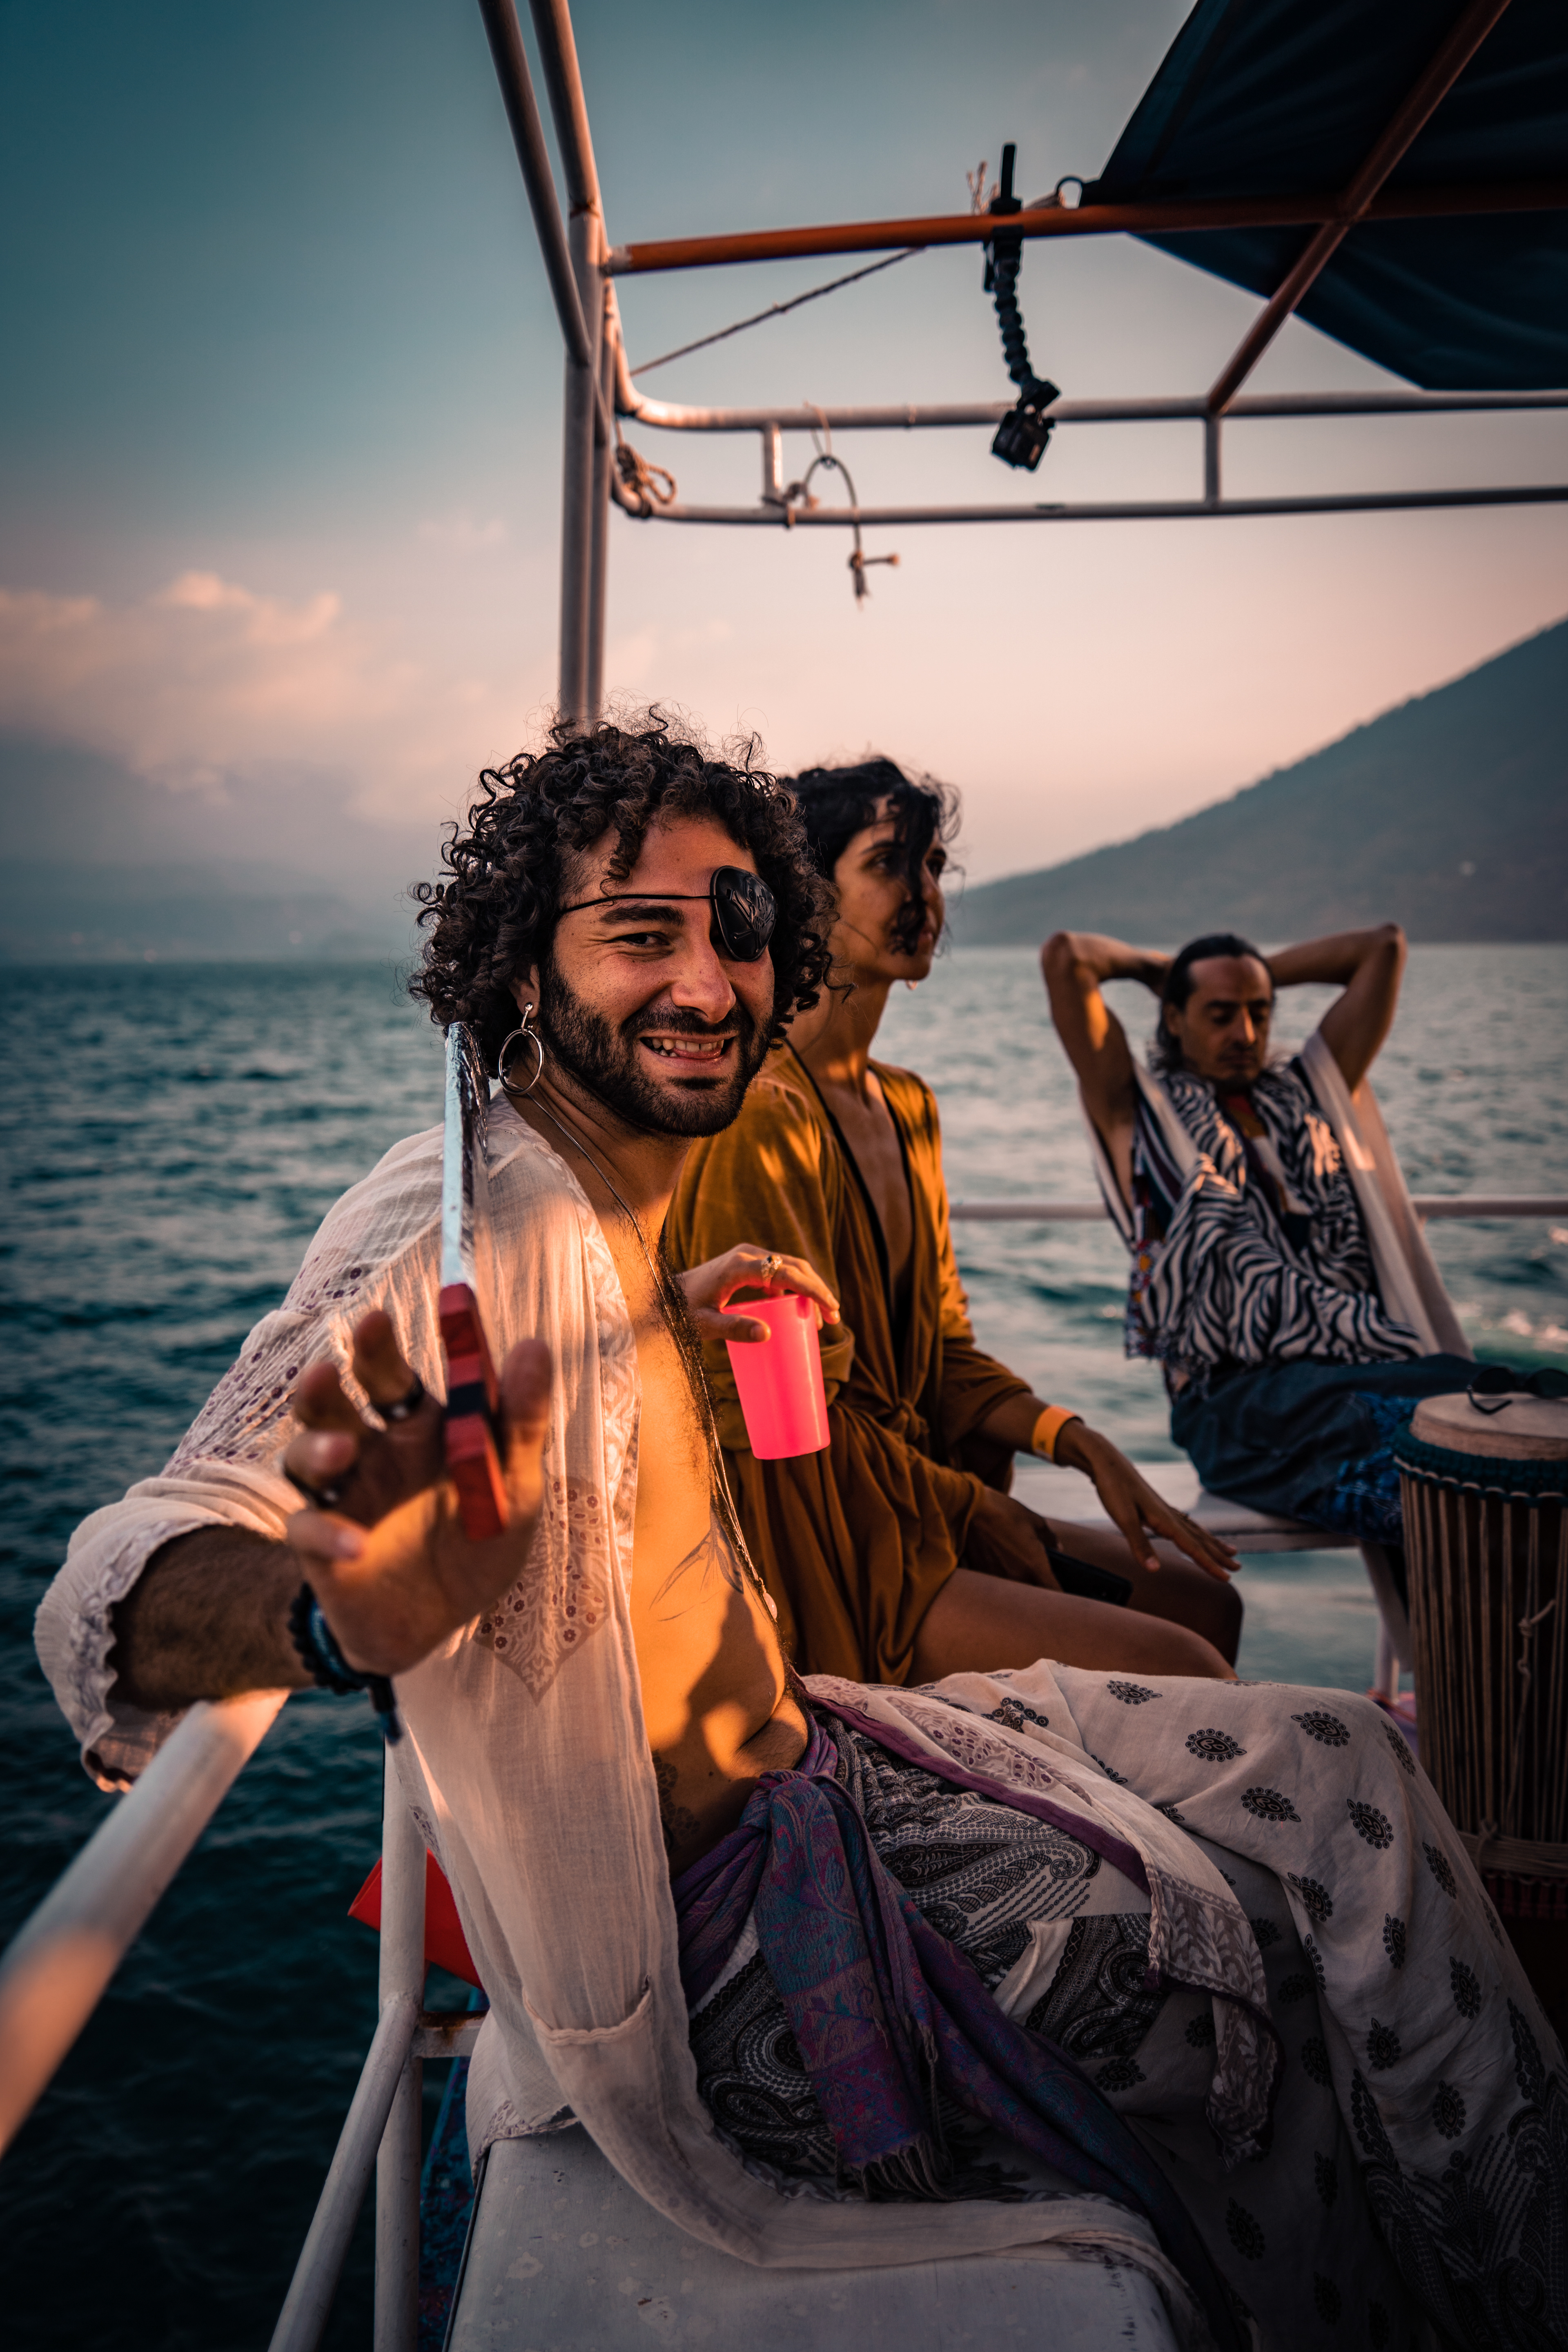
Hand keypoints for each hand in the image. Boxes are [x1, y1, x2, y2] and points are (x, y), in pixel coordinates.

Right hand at [282, 1309, 550, 1676]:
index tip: (381, 1314)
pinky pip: (308, 1530)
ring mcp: (339, 1494)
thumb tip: (535, 1345)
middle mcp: (369, 1449)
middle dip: (333, 1376)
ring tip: (342, 1448)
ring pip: (304, 1455)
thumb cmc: (481, 1537)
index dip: (383, 1343)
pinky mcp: (322, 1545)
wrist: (446, 1619)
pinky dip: (327, 1533)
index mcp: (415, 1424)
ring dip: (317, 1445)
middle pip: (336, 1399)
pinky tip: (355, 1543)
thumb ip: (520, 1421)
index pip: (392, 1372)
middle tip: (337, 1361)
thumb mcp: (514, 1482)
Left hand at [677, 1245, 840, 1344]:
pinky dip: (794, 1287)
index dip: (812, 1289)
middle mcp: (747, 1255)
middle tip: (833, 1317)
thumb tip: (768, 1336)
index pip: (786, 1272)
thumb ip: (733, 1329)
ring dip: (809, 1288)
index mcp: (739, 1266)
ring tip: (822, 1318)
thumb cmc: (681, 1310)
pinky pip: (778, 1272)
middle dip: (817, 1289)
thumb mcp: (705, 1323)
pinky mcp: (746, 1264)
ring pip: (789, 1267)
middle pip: (795, 1266)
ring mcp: (748, 1257)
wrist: (664, 1295)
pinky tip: (800, 1308)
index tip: (831, 1308)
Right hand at [962, 1486, 1061, 1589]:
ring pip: (1014, 1595)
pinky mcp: (982, 1576)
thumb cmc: (1005, 1511)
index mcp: (1035, 1565)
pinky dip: (1000, 1583)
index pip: (1055, 1593)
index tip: (1063, 1595)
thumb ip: (1049, 1537)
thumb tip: (1058, 1547)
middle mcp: (1018, 1578)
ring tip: (1017, 1575)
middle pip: (1034, 1598)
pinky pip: (996, 1586)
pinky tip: (999, 1568)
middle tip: (1040, 1585)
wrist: (969, 1508)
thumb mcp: (1033, 1519)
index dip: (1062, 1597)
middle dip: (1040, 1596)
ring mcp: (998, 1580)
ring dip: (1019, 1590)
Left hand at [1054, 1422, 1236, 1580]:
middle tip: (1238, 1567)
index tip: (1227, 1577)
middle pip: (1200, 1539)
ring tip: (1230, 1551)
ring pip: (1196, 1530)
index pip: (1193, 1547)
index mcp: (1165, 1520)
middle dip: (1218, 1555)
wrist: (1107, 1462)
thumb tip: (1155, 1570)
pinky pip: (1186, 1523)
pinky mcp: (1158, 1507)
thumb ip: (1139, 1545)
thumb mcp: (1123, 1519)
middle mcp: (1170, 1515)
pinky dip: (1198, 1532)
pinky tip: (1198, 1534)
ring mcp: (1165, 1509)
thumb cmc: (1113, 1489)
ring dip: (1213, 1543)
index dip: (1209, 1564)